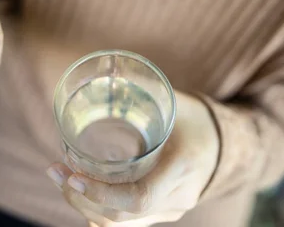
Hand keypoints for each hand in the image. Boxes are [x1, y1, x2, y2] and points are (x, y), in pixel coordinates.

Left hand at [47, 92, 219, 226]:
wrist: (227, 147)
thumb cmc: (198, 120)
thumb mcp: (173, 102)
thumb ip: (142, 90)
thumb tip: (105, 71)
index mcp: (182, 168)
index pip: (138, 198)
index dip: (100, 193)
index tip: (72, 177)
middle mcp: (177, 197)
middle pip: (121, 216)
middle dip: (81, 198)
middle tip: (55, 171)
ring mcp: (170, 210)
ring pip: (120, 224)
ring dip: (84, 205)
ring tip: (62, 178)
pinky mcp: (161, 212)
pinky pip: (127, 223)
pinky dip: (99, 212)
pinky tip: (80, 196)